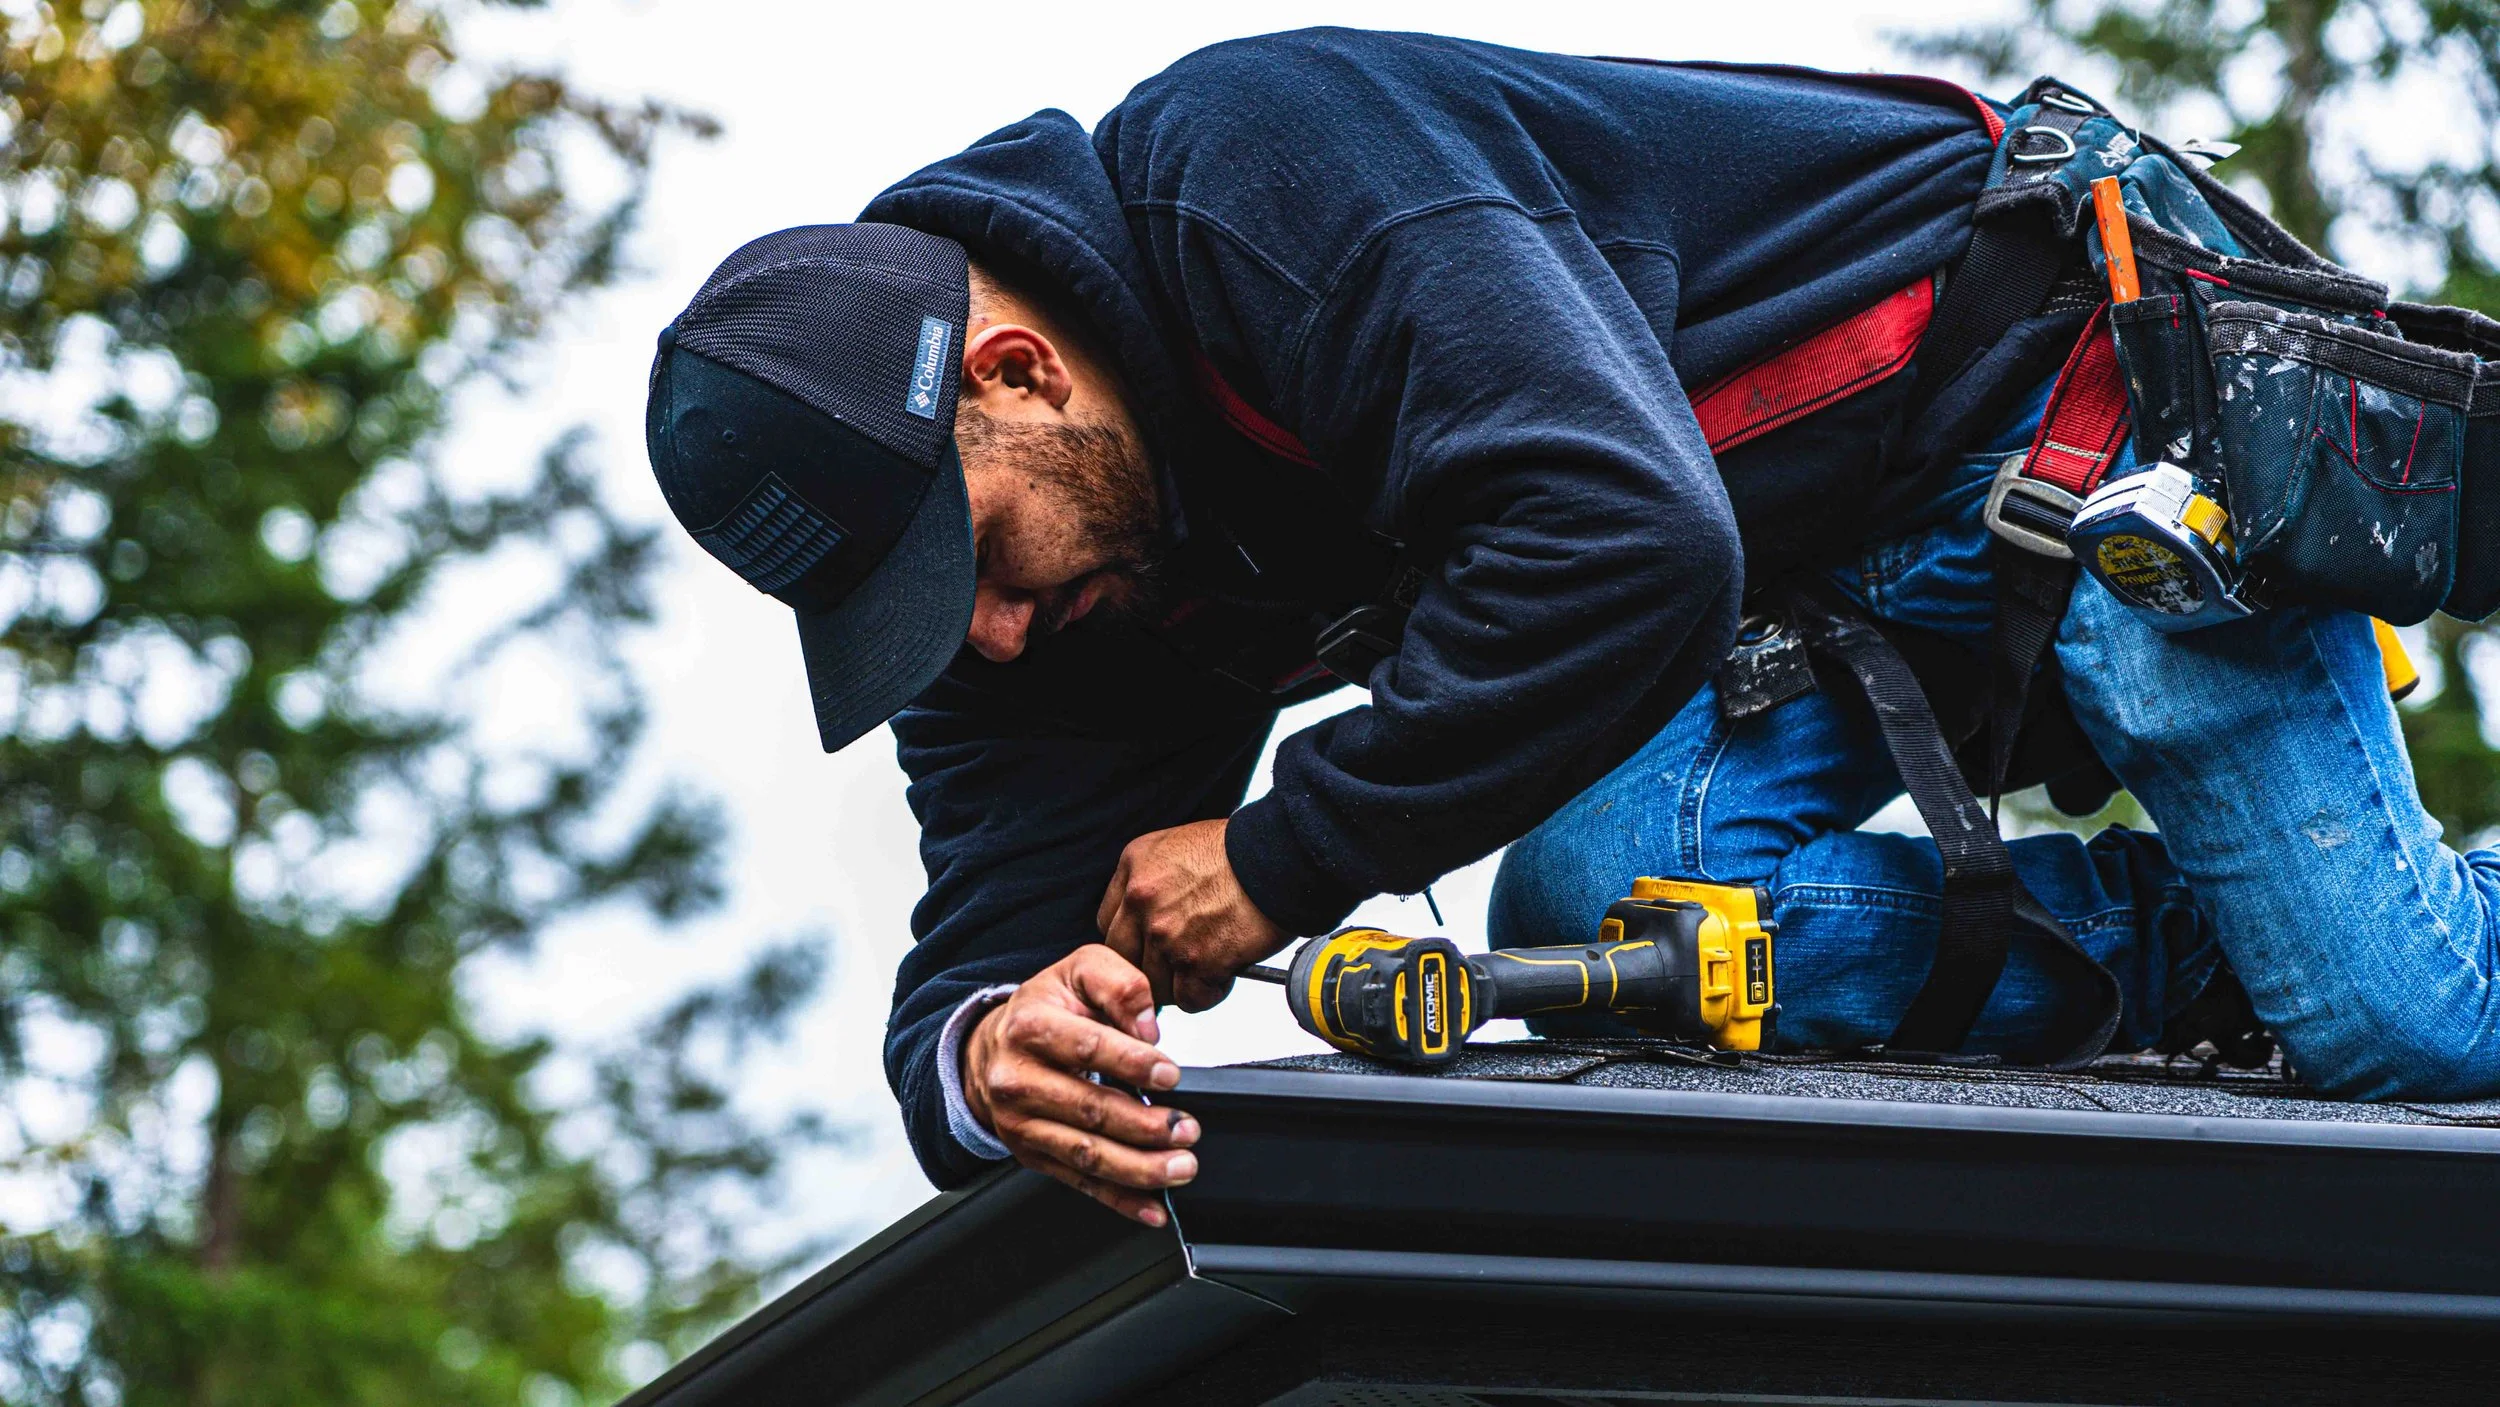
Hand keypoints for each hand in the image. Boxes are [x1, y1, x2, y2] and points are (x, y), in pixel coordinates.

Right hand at [960, 945, 1199, 1225]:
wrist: (992, 1049)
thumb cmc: (1045, 1009)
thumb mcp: (1080, 971)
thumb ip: (1120, 985)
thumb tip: (1147, 1028)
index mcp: (1029, 1027)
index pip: (1085, 1047)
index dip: (1132, 1063)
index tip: (1170, 1076)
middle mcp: (1017, 1080)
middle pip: (1087, 1109)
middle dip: (1144, 1126)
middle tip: (1186, 1129)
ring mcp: (1022, 1124)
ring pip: (1085, 1154)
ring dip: (1138, 1169)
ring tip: (1180, 1166)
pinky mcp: (1033, 1155)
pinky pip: (1079, 1182)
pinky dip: (1119, 1200)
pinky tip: (1152, 1208)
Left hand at [1096, 818, 1287, 1010]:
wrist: (1280, 856)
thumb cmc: (1242, 849)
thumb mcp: (1176, 846)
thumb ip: (1152, 880)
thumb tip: (1147, 916)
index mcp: (1134, 868)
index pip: (1109, 924)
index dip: (1132, 940)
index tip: (1148, 946)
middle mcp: (1142, 902)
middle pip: (1124, 959)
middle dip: (1148, 968)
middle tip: (1175, 967)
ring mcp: (1167, 934)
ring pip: (1154, 984)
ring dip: (1180, 984)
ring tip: (1206, 970)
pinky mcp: (1198, 961)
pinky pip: (1190, 999)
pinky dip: (1207, 995)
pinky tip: (1223, 976)